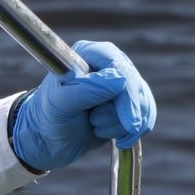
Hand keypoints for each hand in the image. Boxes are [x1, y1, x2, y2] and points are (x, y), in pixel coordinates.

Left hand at [10, 39, 155, 171]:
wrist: (47, 141)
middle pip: (135, 87)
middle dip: (121, 114)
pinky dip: (134, 132)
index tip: (129, 122)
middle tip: (97, 127)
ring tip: (94, 127)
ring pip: (142, 104)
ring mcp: (119, 84)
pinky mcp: (126, 104)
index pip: (119, 67)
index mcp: (89, 54)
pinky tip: (118, 140)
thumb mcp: (60, 103)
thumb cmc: (48, 117)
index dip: (127, 94)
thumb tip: (121, 79)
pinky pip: (146, 116)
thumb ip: (88, 90)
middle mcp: (108, 65)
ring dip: (122, 125)